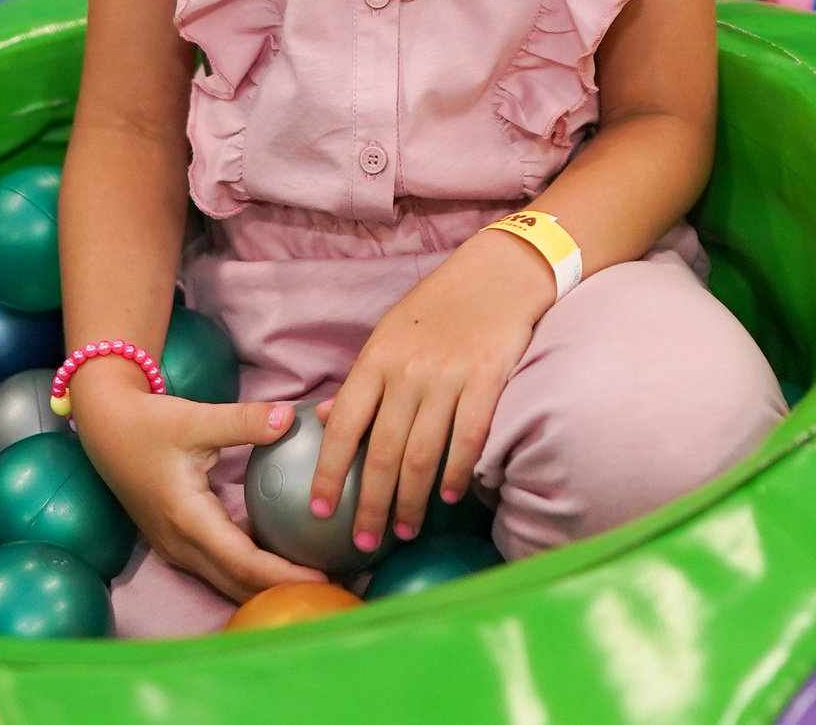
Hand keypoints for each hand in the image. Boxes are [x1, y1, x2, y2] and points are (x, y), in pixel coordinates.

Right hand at [68, 361, 326, 602]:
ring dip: (267, 583)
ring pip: (228, 579)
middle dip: (283, 589)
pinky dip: (251, 567)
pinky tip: (282, 552)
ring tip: (314, 575)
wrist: (104, 426)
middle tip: (333, 584)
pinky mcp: (177, 541)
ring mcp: (176, 546)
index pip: (243, 562)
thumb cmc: (148, 423)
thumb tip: (290, 418)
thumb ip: (244, 421)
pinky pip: (220, 565)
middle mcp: (180, 543)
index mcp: (186, 520)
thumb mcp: (195, 418)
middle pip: (239, 582)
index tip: (322, 577)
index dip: (283, 575)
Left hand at [311, 228, 552, 550]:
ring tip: (404, 530)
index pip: (343, 426)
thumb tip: (323, 421)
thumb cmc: (439, 307)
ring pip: (421, 455)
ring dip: (411, 500)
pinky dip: (457, 473)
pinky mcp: (487, 381)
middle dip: (370, 505)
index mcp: (375, 359)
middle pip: (382, 453)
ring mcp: (447, 377)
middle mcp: (406, 371)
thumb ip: (361, 382)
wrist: (498, 272)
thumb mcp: (388, 335)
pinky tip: (450, 498)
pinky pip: (467, 439)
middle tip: (363, 543)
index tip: (317, 510)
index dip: (327, 472)